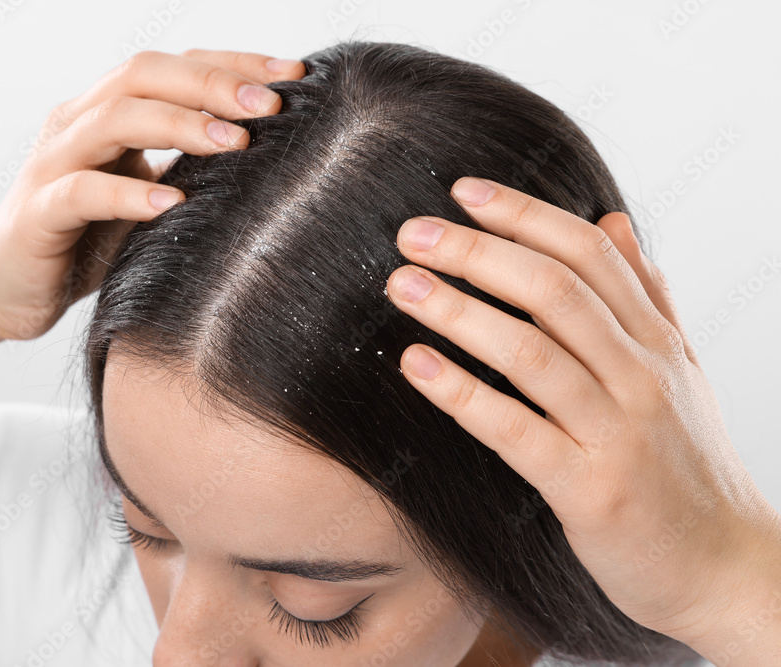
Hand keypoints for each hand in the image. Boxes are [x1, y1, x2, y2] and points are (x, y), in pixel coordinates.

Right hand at [0, 49, 304, 339]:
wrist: (5, 290)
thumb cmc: (86, 242)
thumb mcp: (148, 198)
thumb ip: (190, 170)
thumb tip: (275, 158)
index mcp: (107, 113)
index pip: (174, 68)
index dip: (232, 64)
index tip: (294, 76)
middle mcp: (77, 126)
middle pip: (144, 75)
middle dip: (212, 84)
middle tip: (271, 106)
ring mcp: (52, 165)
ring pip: (113, 120)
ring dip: (179, 125)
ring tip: (235, 143)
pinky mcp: (38, 215)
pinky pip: (81, 192)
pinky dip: (128, 194)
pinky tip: (171, 204)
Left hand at [385, 177, 780, 661]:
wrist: (725, 569)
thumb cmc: (688, 469)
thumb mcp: (678, 370)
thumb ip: (645, 295)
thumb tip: (614, 220)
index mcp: (656, 342)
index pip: (588, 254)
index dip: (524, 216)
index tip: (465, 191)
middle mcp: (641, 376)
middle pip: (554, 291)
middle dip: (479, 253)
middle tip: (413, 233)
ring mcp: (617, 432)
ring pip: (532, 352)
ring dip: (458, 312)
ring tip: (402, 285)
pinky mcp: (590, 489)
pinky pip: (516, 431)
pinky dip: (462, 394)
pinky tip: (416, 365)